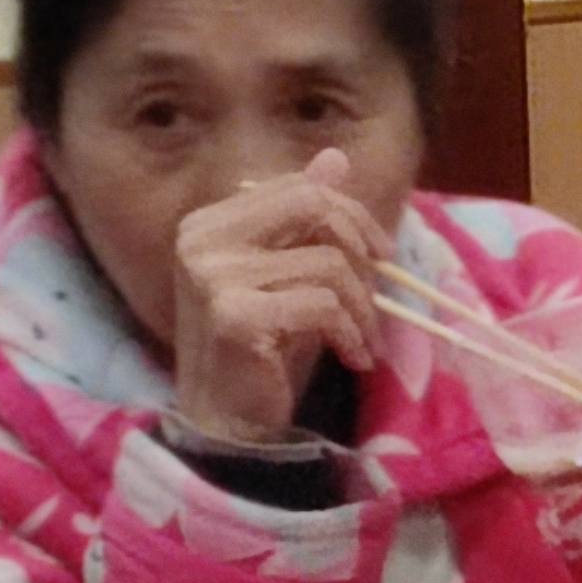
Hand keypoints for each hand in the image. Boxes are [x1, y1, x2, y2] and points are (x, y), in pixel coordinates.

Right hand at [168, 145, 395, 453]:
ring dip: (363, 308)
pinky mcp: (234, 315)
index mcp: (210, 222)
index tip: (380, 254)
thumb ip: (306, 219)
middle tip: (380, 292)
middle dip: (362, 247)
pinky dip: (351, 333)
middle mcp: (201, 239)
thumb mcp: (291, 277)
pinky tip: (354, 358)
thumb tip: (335, 157)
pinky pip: (322, 305)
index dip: (351, 214)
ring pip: (328, 262)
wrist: (228, 425)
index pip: (299, 188)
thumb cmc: (262, 352)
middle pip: (313, 205)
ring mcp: (212, 276)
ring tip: (365, 341)